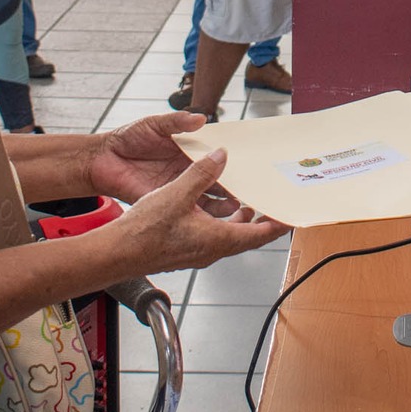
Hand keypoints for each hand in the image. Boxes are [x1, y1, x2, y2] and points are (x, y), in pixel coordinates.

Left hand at [90, 113, 238, 215]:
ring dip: (225, 202)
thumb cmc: (126, 138)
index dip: (231, 160)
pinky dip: (205, 213)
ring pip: (208, 198)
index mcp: (186, 152)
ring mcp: (177, 187)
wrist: (101, 159)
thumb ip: (176, 121)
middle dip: (235, 184)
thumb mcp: (153, 124)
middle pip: (216, 180)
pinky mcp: (165, 201)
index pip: (214, 157)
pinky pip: (189, 210)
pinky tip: (218, 215)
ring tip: (241, 203)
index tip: (250, 163)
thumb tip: (201, 118)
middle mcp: (185, 171)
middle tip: (254, 188)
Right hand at [117, 150, 286, 271]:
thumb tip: (221, 158)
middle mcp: (212, 251)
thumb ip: (202, 174)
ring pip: (229, 237)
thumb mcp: (177, 193)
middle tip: (270, 202)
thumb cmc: (145, 231)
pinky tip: (208, 207)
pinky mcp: (185, 250)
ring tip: (243, 200)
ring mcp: (198, 253)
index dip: (279, 223)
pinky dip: (220, 221)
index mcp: (219, 239)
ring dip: (239, 219)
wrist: (117, 253)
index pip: (261, 234)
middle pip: (248, 236)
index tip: (293, 215)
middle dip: (261, 219)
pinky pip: (212, 236)